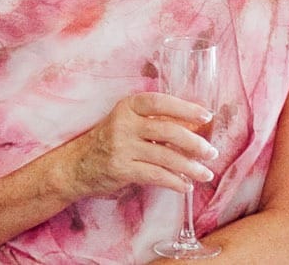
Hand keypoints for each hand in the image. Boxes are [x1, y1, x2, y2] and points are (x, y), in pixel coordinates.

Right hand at [58, 91, 216, 199]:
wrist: (77, 164)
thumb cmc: (109, 142)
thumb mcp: (126, 123)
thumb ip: (153, 122)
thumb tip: (193, 127)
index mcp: (127, 107)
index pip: (158, 102)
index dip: (184, 108)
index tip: (206, 115)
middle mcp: (123, 124)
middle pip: (166, 130)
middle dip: (194, 143)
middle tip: (211, 152)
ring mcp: (121, 147)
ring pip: (165, 156)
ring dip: (190, 167)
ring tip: (206, 174)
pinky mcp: (121, 169)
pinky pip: (155, 175)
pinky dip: (174, 182)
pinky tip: (185, 186)